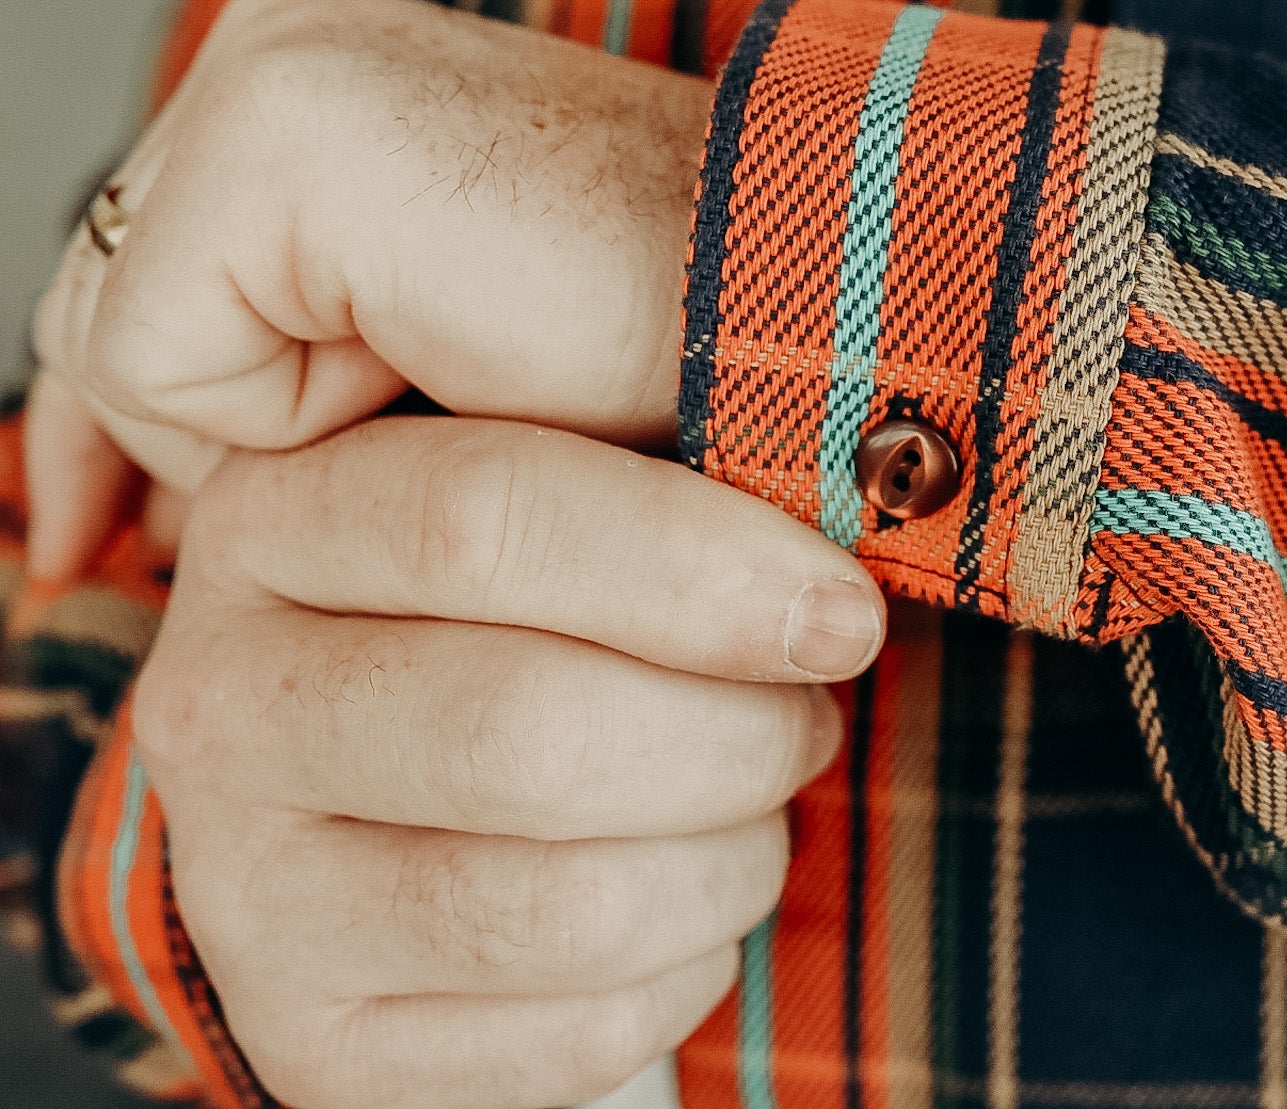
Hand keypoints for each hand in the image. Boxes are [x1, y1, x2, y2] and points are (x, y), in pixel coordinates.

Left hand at [28, 0, 713, 577]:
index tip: (100, 548)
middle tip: (270, 512)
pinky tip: (441, 372)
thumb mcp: (439, 393)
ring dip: (278, 444)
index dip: (116, 432)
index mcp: (327, 93)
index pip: (143, 277)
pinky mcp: (284, 134)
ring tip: (445, 407)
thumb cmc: (670, 368)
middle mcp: (283, 52)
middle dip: (175, 452)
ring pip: (135, 349)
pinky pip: (173, 358)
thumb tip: (145, 512)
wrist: (809, 319)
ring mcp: (277, 75)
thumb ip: (302, 387)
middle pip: (115, 315)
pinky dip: (294, 424)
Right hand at [136, 415, 882, 1108]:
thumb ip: (652, 460)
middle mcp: (223, 714)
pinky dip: (690, 966)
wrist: (396, 796)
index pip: (482, 517)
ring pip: (570, 906)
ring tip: (751, 807)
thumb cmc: (523, 605)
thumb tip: (838, 520)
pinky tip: (682, 897)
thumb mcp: (554, 486)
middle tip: (805, 718)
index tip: (839, 613)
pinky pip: (580, 1035)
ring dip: (731, 859)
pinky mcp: (321, 1050)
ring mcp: (250, 902)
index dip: (699, 567)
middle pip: (530, 731)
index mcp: (271, 525)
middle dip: (739, 735)